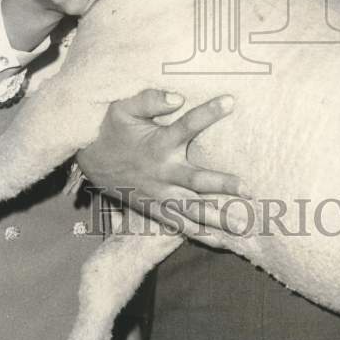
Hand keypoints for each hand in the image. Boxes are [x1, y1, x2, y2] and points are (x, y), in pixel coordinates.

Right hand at [76, 89, 252, 241]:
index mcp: (158, 143)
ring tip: (244, 226)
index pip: (186, 125)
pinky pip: (181, 225)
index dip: (208, 113)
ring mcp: (160, 194)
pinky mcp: (156, 209)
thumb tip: (177, 97)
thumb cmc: (113, 129)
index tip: (230, 101)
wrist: (92, 160)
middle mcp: (162, 172)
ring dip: (218, 218)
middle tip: (247, 188)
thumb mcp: (124, 108)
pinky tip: (225, 242)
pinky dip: (203, 235)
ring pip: (192, 209)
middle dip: (221, 184)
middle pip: (195, 180)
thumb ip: (149, 100)